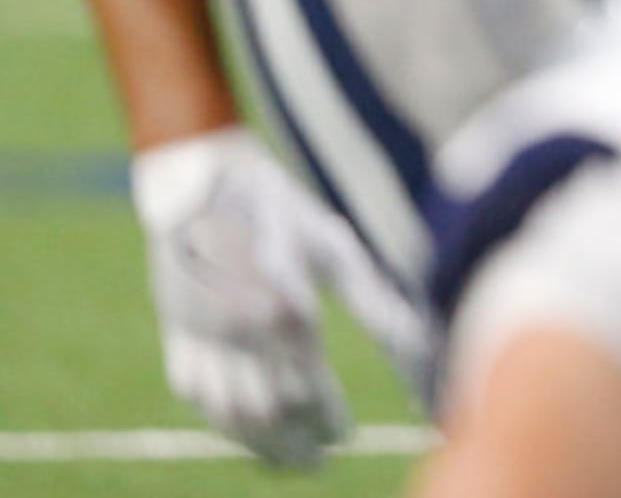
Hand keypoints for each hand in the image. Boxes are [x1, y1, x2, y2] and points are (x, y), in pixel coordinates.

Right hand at [132, 127, 427, 465]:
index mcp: (285, 300)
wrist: (203, 183)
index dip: (325, 419)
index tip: (344, 435)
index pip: (307, 386)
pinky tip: (253, 435)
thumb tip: (425, 350)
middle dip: (296, 441)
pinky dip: (226, 424)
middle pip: (268, 411)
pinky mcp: (175, 332)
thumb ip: (377, 305)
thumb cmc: (285, 212)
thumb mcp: (336, 248)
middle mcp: (238, 324)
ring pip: (229, 412)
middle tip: (322, 455)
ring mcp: (198, 332)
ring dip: (260, 444)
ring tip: (292, 459)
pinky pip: (198, 396)